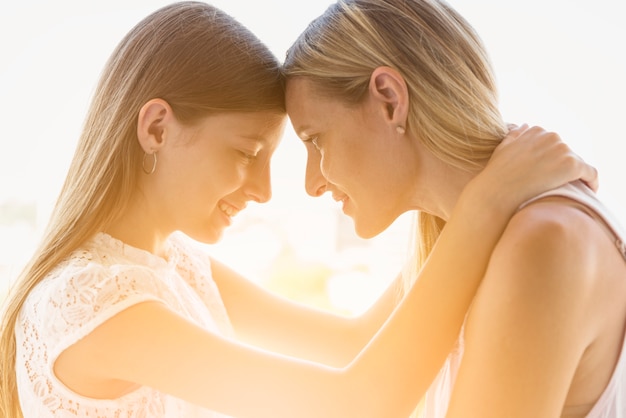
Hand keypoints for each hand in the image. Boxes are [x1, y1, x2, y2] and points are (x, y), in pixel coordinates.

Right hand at [470, 124, 598, 213]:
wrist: (498, 193)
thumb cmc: (497, 175)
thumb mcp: (502, 149)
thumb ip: (514, 136)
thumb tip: (524, 125)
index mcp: (537, 131)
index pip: (554, 144)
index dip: (553, 160)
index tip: (549, 174)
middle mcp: (552, 136)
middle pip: (567, 153)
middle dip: (563, 168)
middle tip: (557, 186)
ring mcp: (562, 150)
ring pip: (578, 164)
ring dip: (576, 177)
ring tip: (570, 192)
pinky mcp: (572, 165)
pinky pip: (591, 173)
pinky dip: (592, 183)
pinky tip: (588, 192)